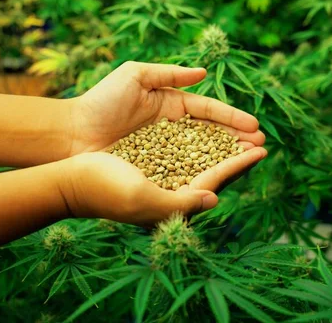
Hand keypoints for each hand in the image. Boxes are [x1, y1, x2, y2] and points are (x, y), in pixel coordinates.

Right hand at [60, 149, 266, 226]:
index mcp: (175, 198)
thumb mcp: (144, 200)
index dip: (240, 163)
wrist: (69, 179)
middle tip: (260, 139)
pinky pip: (180, 145)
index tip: (262, 149)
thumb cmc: (105, 191)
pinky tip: (208, 128)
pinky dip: (198, 137)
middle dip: (237, 152)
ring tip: (242, 131)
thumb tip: (215, 198)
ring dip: (222, 143)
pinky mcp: (148, 157)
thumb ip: (181, 203)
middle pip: (213, 167)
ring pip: (200, 155)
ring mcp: (161, 172)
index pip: (217, 178)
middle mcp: (172, 186)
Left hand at [68, 61, 265, 155]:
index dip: (232, 118)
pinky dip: (204, 173)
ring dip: (227, 157)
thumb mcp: (135, 75)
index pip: (208, 111)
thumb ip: (170, 73)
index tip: (254, 126)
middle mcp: (173, 129)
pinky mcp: (155, 170)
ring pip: (203, 154)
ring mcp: (165, 151)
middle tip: (261, 146)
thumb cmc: (101, 101)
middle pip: (212, 135)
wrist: (71, 133)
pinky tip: (222, 177)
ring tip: (251, 160)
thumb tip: (204, 73)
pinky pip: (184, 171)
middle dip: (237, 139)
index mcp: (171, 105)